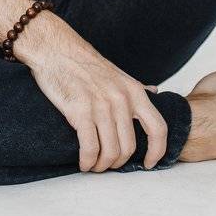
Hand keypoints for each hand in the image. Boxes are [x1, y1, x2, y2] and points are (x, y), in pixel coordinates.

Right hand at [15, 15, 167, 170]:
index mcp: (134, 92)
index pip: (158, 128)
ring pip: (110, 152)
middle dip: (118, 163)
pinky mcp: (80, 111)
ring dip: (101, 165)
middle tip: (107, 165)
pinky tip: (83, 163)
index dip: (157, 151)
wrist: (56, 51)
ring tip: (93, 165)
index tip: (148, 164)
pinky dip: (87, 162)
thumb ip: (137, 88)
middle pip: (129, 147)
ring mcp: (101, 106)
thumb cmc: (85, 64)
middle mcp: (121, 100)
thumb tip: (154, 92)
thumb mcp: (119, 74)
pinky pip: (90, 148)